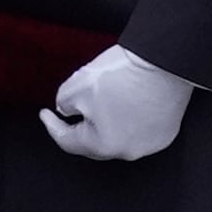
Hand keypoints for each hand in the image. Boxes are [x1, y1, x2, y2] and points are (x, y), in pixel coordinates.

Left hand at [40, 44, 193, 161]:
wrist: (165, 60)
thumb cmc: (122, 75)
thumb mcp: (76, 88)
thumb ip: (64, 104)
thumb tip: (67, 111)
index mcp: (105, 145)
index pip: (68, 141)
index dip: (52, 126)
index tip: (44, 114)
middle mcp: (131, 151)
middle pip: (94, 143)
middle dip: (79, 128)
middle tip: (67, 113)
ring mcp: (152, 143)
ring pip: (117, 137)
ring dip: (103, 125)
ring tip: (94, 106)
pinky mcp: (167, 131)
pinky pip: (137, 131)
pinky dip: (124, 122)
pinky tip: (119, 107)